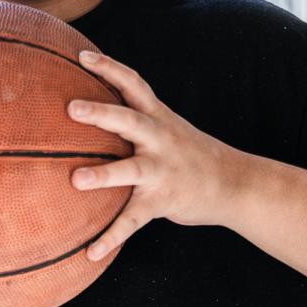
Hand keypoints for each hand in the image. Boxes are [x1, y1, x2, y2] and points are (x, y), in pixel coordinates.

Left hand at [66, 51, 243, 260]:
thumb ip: (136, 117)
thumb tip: (93, 104)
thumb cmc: (190, 153)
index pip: (133, 84)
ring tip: (75, 181)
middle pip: (129, 121)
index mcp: (158, 118)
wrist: (236, 184)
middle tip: (71, 108)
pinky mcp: (163, 202)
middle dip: (101, 113)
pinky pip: (133, 220)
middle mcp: (160, 140)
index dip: (108, 66)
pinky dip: (111, 237)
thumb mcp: (167, 127)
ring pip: (131, 170)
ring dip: (104, 175)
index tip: (81, 54)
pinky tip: (90, 252)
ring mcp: (162, 172)